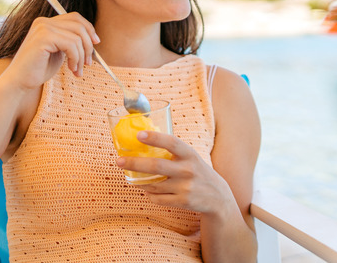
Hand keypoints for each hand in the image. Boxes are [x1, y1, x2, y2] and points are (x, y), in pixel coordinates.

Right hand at [3, 12, 99, 90]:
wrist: (19, 82)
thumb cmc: (38, 69)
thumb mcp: (59, 52)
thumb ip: (71, 42)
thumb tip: (94, 39)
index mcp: (47, 23)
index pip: (75, 18)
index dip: (89, 29)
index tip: (96, 43)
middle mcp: (44, 22)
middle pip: (79, 25)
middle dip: (88, 45)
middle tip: (88, 63)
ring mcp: (43, 28)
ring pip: (77, 37)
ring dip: (82, 56)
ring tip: (77, 70)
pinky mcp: (43, 37)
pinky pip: (71, 45)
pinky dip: (76, 58)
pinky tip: (71, 69)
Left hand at [117, 131, 233, 213]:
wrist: (217, 196)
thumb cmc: (198, 172)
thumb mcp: (191, 157)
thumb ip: (173, 151)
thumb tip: (143, 140)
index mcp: (190, 154)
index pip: (171, 142)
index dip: (155, 138)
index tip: (139, 135)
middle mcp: (188, 170)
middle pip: (156, 166)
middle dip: (134, 163)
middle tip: (119, 161)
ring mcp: (185, 187)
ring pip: (153, 185)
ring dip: (140, 182)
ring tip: (133, 177)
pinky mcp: (182, 201)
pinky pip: (157, 198)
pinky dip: (149, 194)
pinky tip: (148, 191)